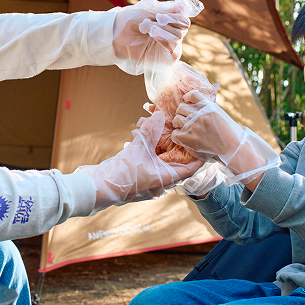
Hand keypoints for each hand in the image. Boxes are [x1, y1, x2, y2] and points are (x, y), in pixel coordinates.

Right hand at [77, 110, 201, 214]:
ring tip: (171, 145)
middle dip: (183, 157)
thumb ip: (150, 132)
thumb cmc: (123, 171)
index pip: (191, 170)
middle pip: (180, 171)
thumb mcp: (138, 148)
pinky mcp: (141, 187)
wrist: (100, 188)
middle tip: (187, 142)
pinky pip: (155, 174)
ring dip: (169, 160)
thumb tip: (160, 115)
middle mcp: (162, 186)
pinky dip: (158, 164)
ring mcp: (151, 188)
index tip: (203, 148)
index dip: (198, 159)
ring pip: (166, 173)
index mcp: (166, 179)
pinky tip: (153, 153)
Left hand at [112, 0, 202, 73]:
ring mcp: (168, 46)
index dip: (176, 16)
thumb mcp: (150, 10)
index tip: (160, 15)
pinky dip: (166, 42)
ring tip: (147, 29)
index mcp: (170, 22)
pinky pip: (175, 52)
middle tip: (150, 22)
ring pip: (178, 38)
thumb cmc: (131, 19)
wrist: (117, 32)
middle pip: (183, 28)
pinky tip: (154, 36)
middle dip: (167, 23)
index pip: (184, 19)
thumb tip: (184, 4)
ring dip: (162, 31)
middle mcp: (172, 33)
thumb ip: (168, 9)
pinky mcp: (164, 58)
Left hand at [171, 90, 279, 185]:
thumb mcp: (222, 116)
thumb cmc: (231, 135)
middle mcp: (201, 115)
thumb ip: (209, 111)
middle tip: (184, 118)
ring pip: (177, 119)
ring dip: (178, 123)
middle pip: (181, 107)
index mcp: (210, 107)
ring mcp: (195, 126)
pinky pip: (175, 134)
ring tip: (182, 128)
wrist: (234, 150)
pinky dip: (177, 135)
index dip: (188, 96)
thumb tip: (198, 106)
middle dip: (182, 112)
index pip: (193, 94)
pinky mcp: (190, 139)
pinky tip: (182, 137)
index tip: (186, 99)